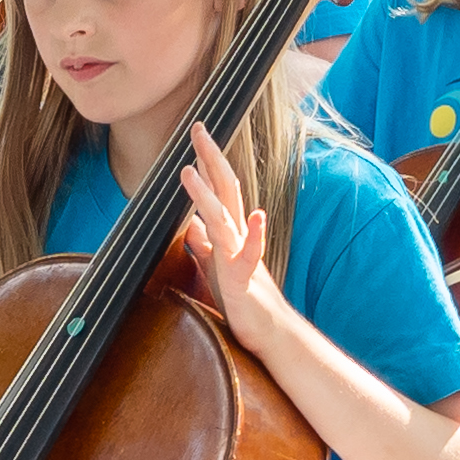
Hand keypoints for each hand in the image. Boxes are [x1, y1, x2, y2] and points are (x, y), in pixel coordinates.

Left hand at [172, 121, 290, 337]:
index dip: (205, 162)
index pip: (216, 189)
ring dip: (207, 192)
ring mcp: (243, 255)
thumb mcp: (215, 268)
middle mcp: (238, 237)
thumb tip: (189, 226)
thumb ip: (203, 245)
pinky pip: (251, 255)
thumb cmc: (243, 301)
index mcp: (229, 233)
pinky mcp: (246, 279)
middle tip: (197, 126)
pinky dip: (255, 235)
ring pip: (225, 217)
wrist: (269, 333)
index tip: (195, 134)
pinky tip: (258, 216)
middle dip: (210, 157)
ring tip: (189, 168)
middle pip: (224, 188)